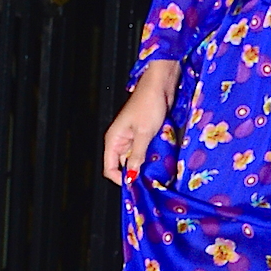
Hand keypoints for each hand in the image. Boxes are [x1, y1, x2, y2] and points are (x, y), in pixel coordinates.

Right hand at [102, 60, 180, 185]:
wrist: (160, 84)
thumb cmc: (148, 104)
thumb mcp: (144, 132)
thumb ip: (137, 155)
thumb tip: (130, 176)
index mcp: (114, 139)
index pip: (109, 167)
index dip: (120, 179)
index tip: (135, 186)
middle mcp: (120, 140)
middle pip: (123, 165)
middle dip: (135, 173)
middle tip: (150, 182)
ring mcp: (132, 138)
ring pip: (135, 159)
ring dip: (144, 165)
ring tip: (157, 172)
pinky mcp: (143, 134)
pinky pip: (144, 151)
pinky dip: (151, 156)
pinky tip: (160, 160)